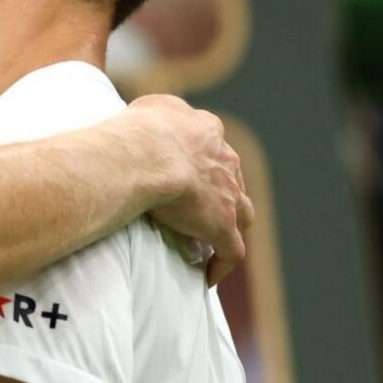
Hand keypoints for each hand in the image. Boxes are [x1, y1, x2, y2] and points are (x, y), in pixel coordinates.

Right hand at [128, 95, 251, 284]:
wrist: (150, 154)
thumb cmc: (141, 130)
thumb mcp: (151, 106)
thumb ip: (161, 112)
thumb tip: (154, 118)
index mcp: (207, 131)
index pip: (212, 146)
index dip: (202, 161)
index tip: (186, 174)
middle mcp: (225, 159)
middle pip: (231, 179)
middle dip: (220, 192)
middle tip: (198, 207)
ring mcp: (228, 195)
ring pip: (242, 213)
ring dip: (230, 224)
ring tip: (211, 239)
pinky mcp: (222, 225)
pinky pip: (232, 251)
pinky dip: (223, 263)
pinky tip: (208, 276)